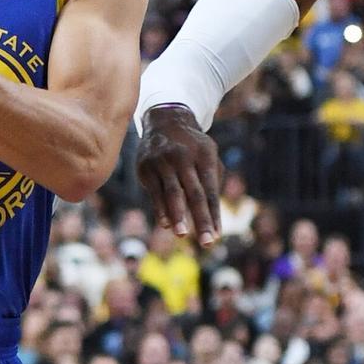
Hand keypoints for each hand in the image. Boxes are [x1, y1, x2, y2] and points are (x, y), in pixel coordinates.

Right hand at [135, 105, 221, 247]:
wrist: (164, 121)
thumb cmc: (192, 147)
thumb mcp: (208, 155)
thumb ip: (213, 180)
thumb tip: (212, 213)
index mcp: (205, 155)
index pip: (211, 189)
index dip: (214, 213)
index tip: (217, 235)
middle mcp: (185, 157)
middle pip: (195, 193)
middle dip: (201, 219)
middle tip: (207, 242)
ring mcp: (164, 161)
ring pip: (173, 192)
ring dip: (178, 215)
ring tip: (183, 234)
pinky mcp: (146, 167)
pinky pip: (155, 191)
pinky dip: (160, 208)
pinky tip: (165, 223)